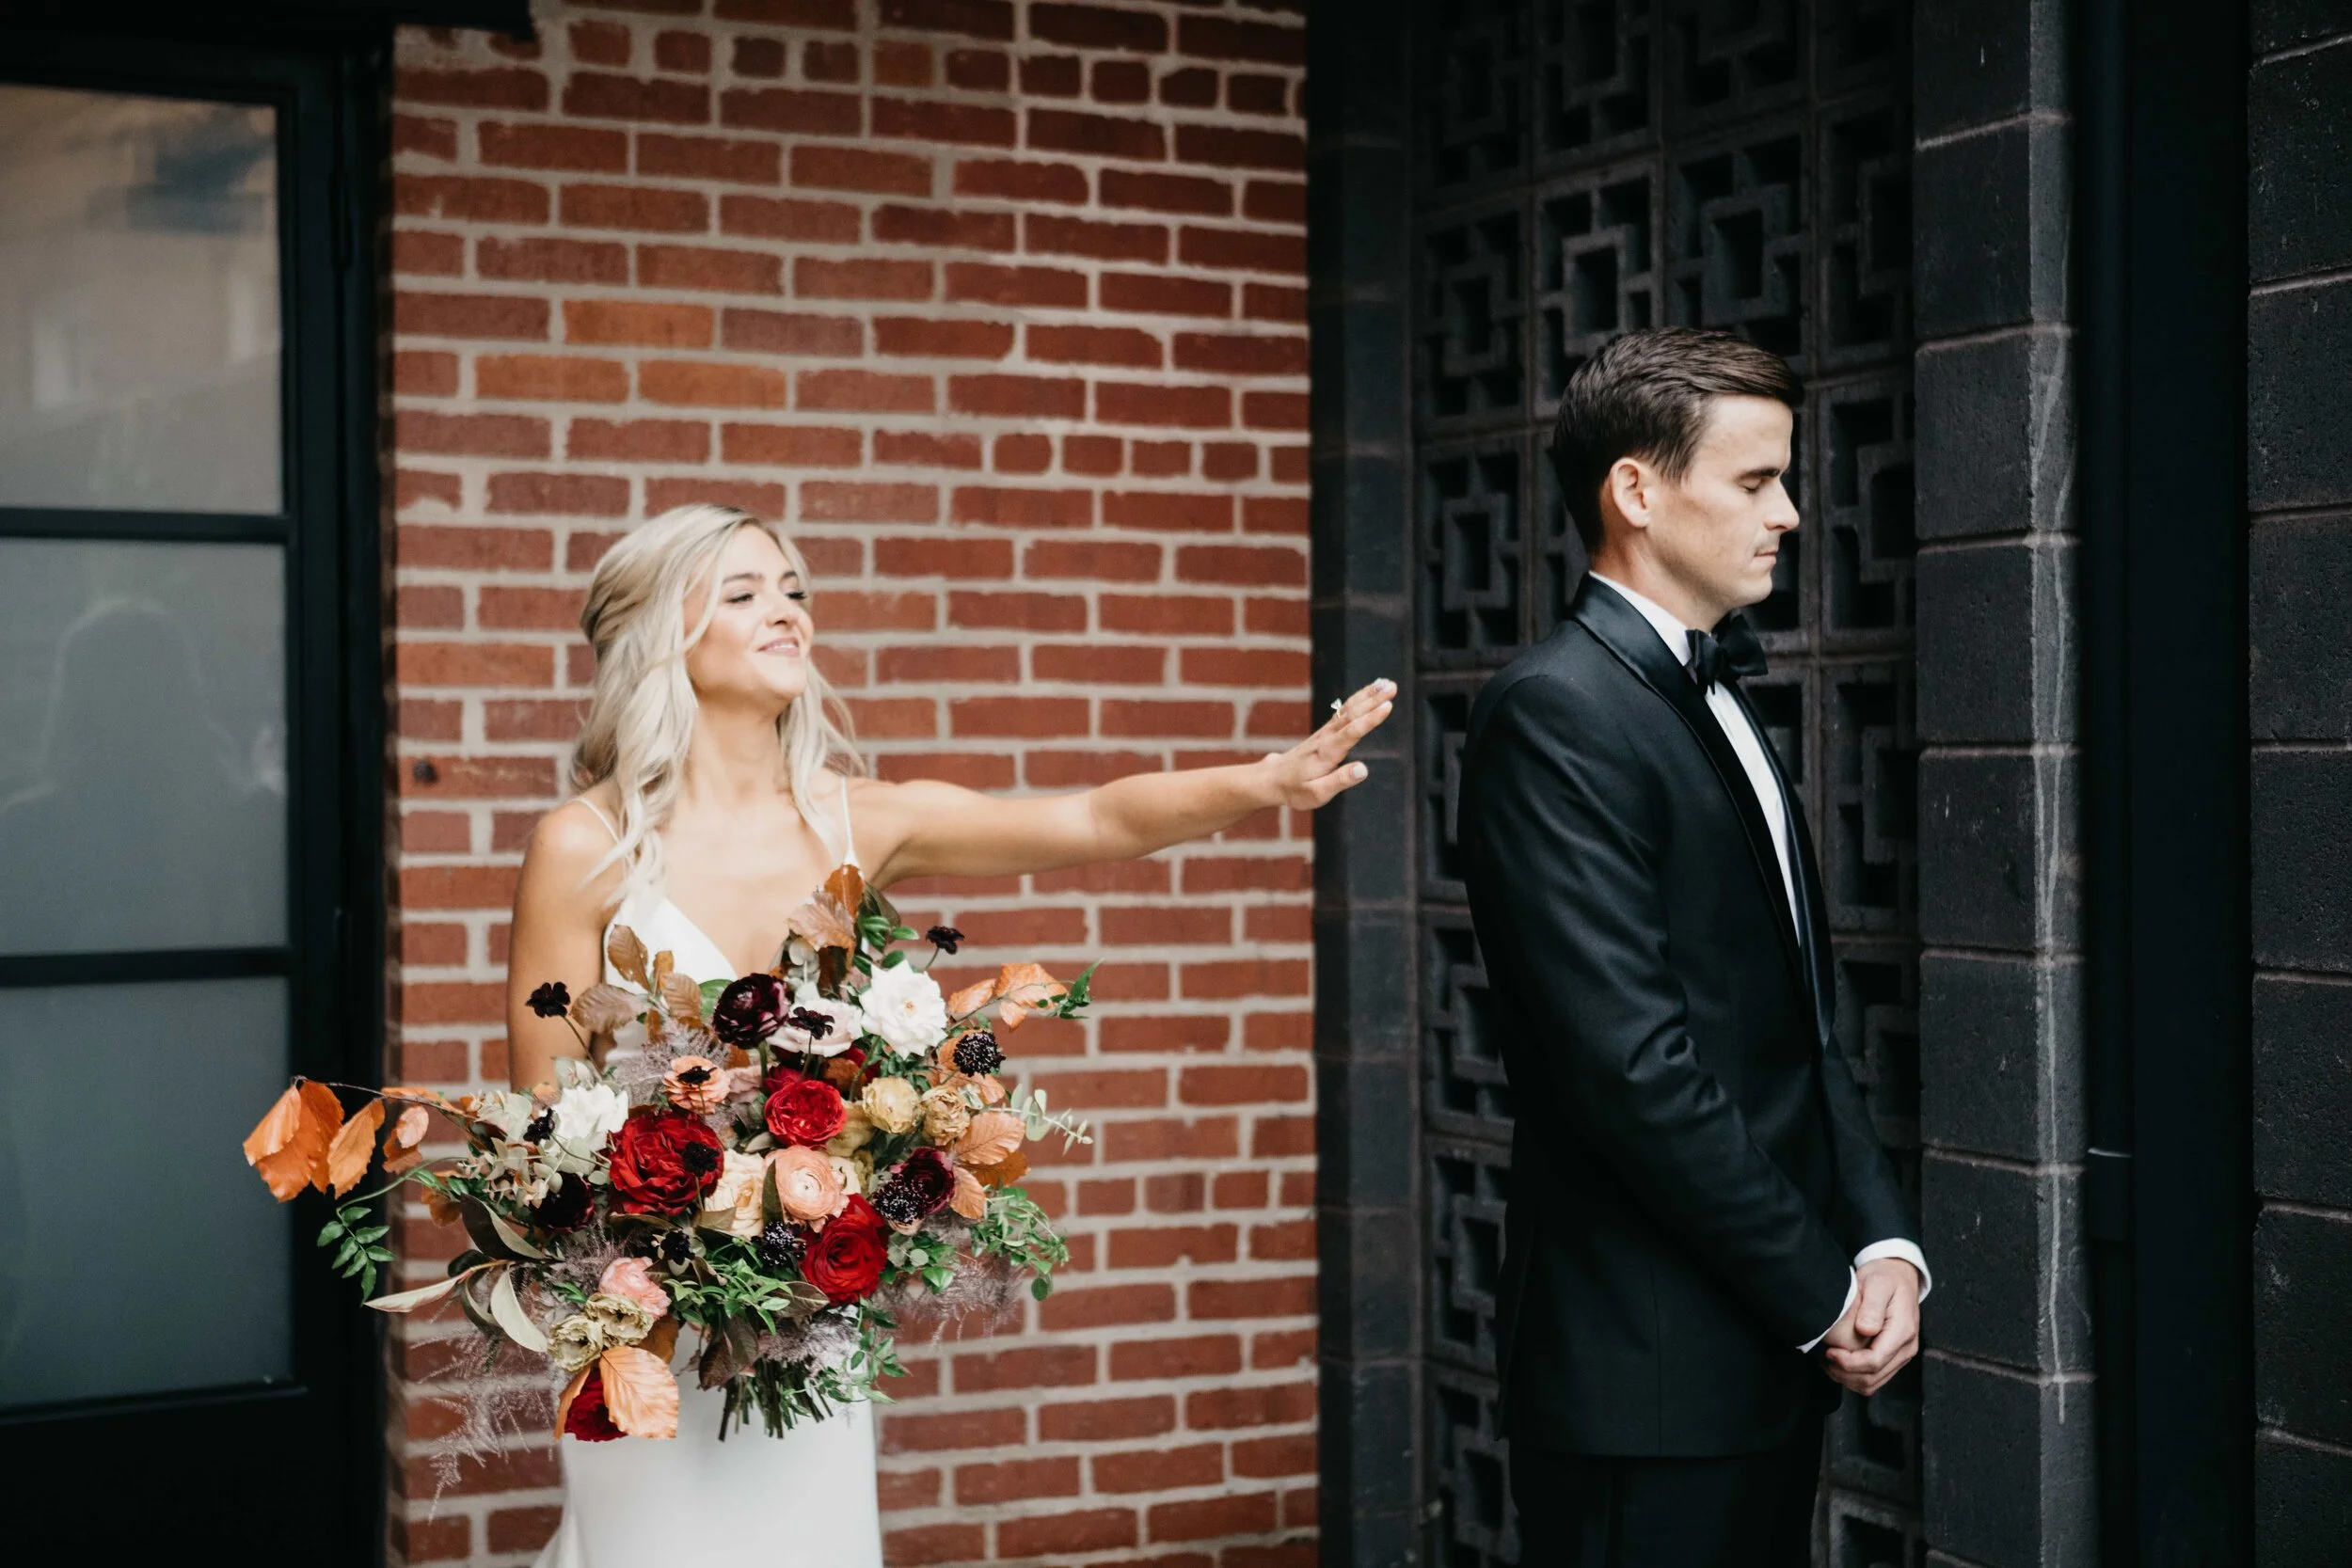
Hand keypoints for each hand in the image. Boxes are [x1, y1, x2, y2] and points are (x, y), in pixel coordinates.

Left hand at [1261, 679, 1395, 809]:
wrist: (1273, 779)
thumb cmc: (1296, 790)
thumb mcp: (1316, 794)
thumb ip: (1340, 781)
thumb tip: (1363, 770)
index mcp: (1327, 753)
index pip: (1351, 733)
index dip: (1370, 720)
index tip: (1387, 707)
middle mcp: (1327, 738)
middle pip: (1352, 715)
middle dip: (1373, 700)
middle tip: (1393, 687)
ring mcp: (1326, 732)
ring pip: (1349, 709)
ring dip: (1369, 695)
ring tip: (1388, 683)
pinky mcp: (1327, 731)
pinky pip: (1345, 711)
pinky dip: (1360, 699)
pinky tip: (1372, 691)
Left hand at [1820, 1258, 1919, 1396]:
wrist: (1898, 1276)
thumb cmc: (1886, 1277)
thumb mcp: (1878, 1283)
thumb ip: (1872, 1306)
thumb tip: (1865, 1330)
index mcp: (1903, 1331)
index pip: (1875, 1361)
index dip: (1849, 1362)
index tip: (1829, 1351)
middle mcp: (1906, 1348)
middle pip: (1873, 1377)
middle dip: (1844, 1372)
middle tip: (1823, 1356)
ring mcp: (1901, 1355)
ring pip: (1872, 1383)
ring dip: (1846, 1377)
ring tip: (1827, 1360)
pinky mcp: (1894, 1358)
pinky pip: (1874, 1379)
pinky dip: (1853, 1377)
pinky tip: (1838, 1361)